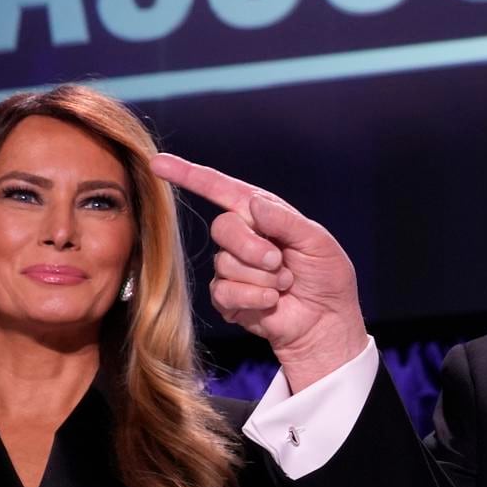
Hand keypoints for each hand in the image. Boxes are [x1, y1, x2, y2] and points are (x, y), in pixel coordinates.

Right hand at [149, 153, 366, 390]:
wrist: (326, 321)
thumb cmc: (327, 278)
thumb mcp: (318, 242)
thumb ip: (286, 221)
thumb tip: (253, 205)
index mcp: (261, 214)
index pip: (220, 189)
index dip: (189, 175)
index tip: (159, 164)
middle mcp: (242, 237)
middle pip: (222, 228)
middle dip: (252, 247)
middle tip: (278, 261)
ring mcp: (232, 268)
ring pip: (225, 263)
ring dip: (262, 278)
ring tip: (284, 284)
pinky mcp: (227, 298)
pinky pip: (225, 292)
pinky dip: (254, 297)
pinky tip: (273, 301)